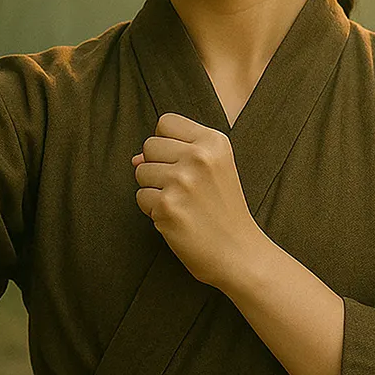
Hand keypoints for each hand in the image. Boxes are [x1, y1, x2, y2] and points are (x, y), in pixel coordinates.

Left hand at [132, 112, 261, 285]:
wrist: (239, 252)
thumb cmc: (223, 210)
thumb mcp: (215, 169)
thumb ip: (176, 153)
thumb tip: (135, 158)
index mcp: (214, 141)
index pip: (166, 122)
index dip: (166, 142)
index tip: (182, 162)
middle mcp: (199, 157)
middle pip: (150, 145)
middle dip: (157, 166)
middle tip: (183, 188)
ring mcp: (182, 181)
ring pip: (140, 171)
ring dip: (154, 189)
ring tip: (181, 203)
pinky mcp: (167, 206)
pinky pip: (141, 197)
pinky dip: (153, 210)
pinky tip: (176, 218)